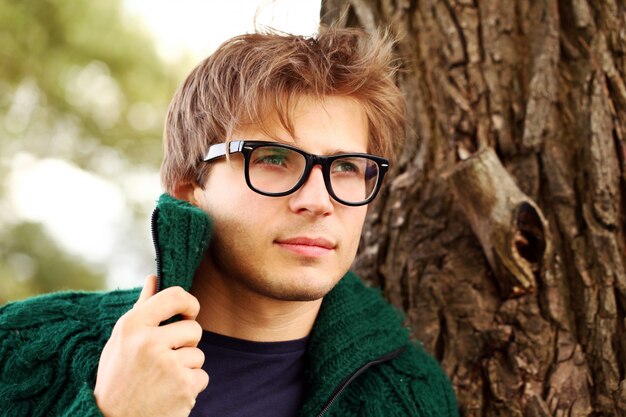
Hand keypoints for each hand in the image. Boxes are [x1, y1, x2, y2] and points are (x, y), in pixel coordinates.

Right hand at [94, 275, 207, 416]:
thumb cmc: (118, 378)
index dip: (189, 303)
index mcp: (132, 326)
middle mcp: (149, 342)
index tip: (189, 312)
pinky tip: (169, 394)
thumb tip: (154, 277)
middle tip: (164, 361)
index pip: (174, 295)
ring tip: (161, 380)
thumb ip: (142, 308)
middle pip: (194, 328)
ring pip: (198, 354)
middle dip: (186, 343)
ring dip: (186, 368)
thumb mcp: (120, 340)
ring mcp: (167, 364)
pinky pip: (202, 376)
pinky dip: (190, 386)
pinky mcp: (183, 386)